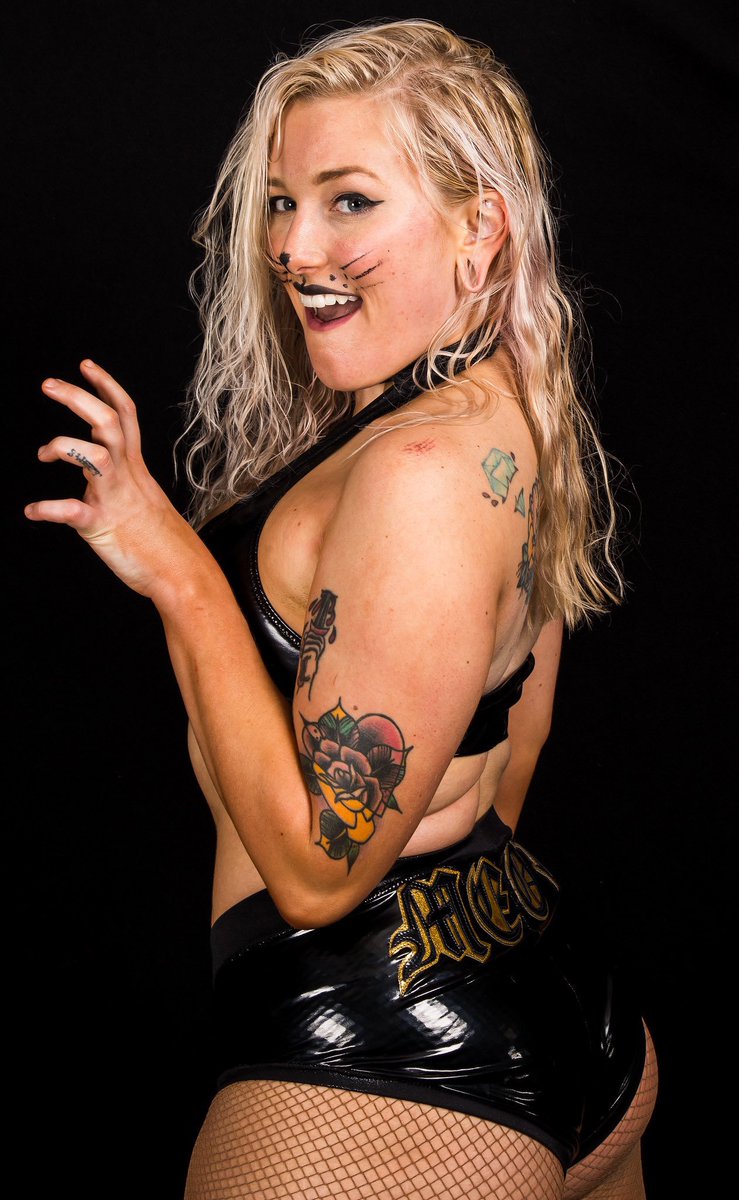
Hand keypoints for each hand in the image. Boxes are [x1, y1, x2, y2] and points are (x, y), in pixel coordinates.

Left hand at [25, 359, 195, 598]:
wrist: (183, 575)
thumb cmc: (163, 544)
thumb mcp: (146, 503)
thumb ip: (124, 486)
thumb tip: (103, 484)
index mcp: (135, 469)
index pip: (124, 415)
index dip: (106, 386)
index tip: (85, 366)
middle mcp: (127, 477)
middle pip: (107, 422)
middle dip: (77, 398)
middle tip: (48, 384)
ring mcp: (114, 500)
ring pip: (94, 455)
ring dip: (62, 446)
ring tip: (42, 454)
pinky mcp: (102, 527)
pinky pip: (71, 512)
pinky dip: (47, 508)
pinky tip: (33, 510)